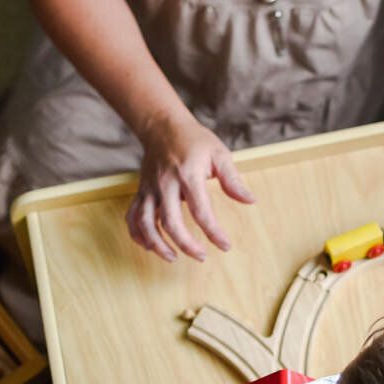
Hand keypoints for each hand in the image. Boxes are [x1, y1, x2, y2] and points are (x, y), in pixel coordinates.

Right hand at [126, 114, 254, 261]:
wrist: (163, 126)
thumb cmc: (194, 141)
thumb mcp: (219, 154)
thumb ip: (233, 180)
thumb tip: (251, 201)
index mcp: (188, 175)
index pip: (201, 211)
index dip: (214, 232)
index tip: (225, 246)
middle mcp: (165, 184)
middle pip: (171, 223)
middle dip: (186, 245)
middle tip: (202, 257)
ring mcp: (149, 189)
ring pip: (146, 224)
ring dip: (157, 245)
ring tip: (172, 257)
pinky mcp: (140, 192)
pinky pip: (133, 217)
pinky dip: (138, 234)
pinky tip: (150, 246)